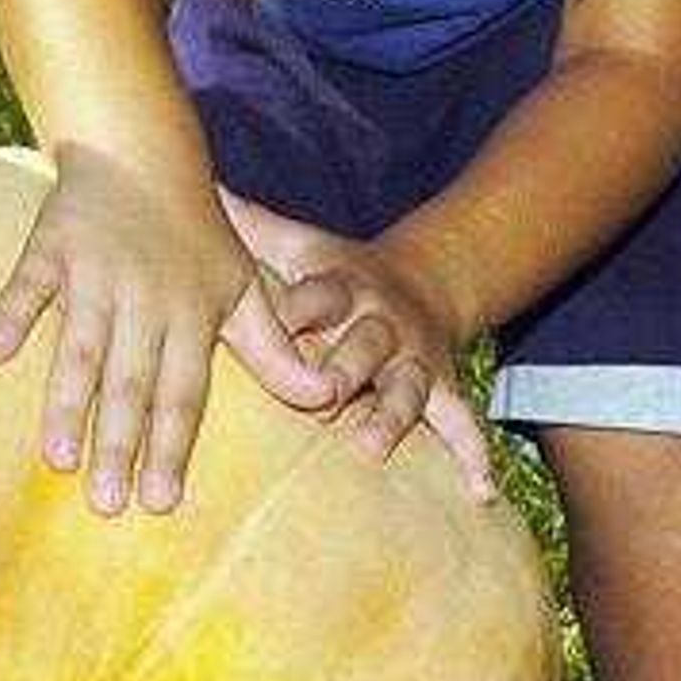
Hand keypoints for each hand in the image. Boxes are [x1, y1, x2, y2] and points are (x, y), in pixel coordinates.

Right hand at [0, 151, 343, 516]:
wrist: (144, 153)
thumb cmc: (198, 233)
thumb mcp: (243, 287)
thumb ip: (273, 350)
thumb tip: (324, 398)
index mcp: (190, 315)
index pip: (182, 393)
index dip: (171, 447)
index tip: (161, 500)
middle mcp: (145, 300)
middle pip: (129, 383)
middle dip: (117, 444)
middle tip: (105, 503)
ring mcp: (97, 273)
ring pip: (80, 346)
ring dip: (67, 401)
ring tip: (56, 459)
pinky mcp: (53, 245)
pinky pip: (30, 282)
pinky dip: (12, 311)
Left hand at [220, 197, 497, 502]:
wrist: (422, 284)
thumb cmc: (337, 276)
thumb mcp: (301, 245)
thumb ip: (251, 227)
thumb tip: (200, 187)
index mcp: (344, 287)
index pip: (318, 297)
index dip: (300, 310)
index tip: (281, 323)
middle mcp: (383, 323)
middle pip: (366, 346)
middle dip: (347, 367)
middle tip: (324, 393)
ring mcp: (415, 360)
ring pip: (406, 389)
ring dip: (390, 417)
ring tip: (369, 445)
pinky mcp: (442, 390)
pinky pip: (462, 424)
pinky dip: (473, 456)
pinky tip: (479, 492)